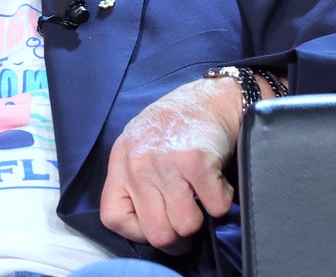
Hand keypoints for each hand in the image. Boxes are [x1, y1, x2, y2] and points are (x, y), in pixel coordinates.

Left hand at [99, 78, 243, 253]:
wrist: (209, 97)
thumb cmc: (174, 127)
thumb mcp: (138, 148)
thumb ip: (134, 182)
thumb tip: (148, 229)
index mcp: (120, 163)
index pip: (114, 219)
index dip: (138, 233)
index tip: (157, 224)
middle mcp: (138, 164)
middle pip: (156, 233)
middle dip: (177, 238)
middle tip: (187, 224)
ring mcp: (166, 163)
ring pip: (186, 225)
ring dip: (201, 219)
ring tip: (201, 198)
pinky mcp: (197, 162)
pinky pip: (214, 207)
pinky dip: (222, 202)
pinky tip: (217, 183)